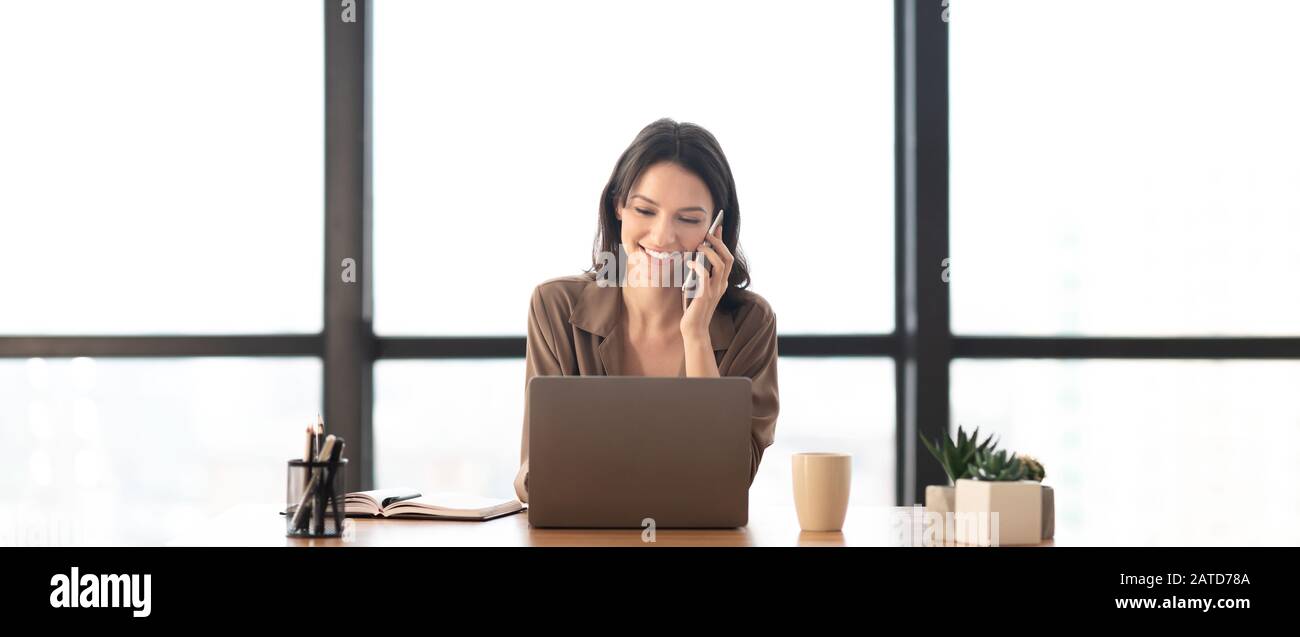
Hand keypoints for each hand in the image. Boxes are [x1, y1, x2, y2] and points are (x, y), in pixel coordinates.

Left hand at [680, 220, 732, 342]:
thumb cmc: (694, 308)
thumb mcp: (698, 287)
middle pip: (728, 258)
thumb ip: (700, 274)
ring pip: (720, 264)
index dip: (722, 242)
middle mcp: (721, 285)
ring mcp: (714, 290)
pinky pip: (704, 276)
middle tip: (708, 233)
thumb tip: (694, 255)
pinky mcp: (705, 296)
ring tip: (700, 244)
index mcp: (721, 282)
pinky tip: (690, 261)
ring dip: (711, 251)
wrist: (694, 329)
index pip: (727, 258)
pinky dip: (698, 265)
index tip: (716, 227)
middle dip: (719, 243)